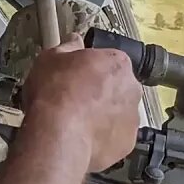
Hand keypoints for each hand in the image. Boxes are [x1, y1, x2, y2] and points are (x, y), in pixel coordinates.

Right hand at [21, 34, 142, 172]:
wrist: (59, 136)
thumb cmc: (55, 93)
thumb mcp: (51, 59)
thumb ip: (68, 47)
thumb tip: (74, 40)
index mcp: (118, 62)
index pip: (109, 61)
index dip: (90, 70)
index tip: (76, 77)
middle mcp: (132, 88)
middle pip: (118, 87)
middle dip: (100, 93)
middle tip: (75, 101)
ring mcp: (133, 117)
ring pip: (118, 113)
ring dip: (103, 116)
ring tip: (77, 123)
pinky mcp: (128, 143)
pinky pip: (116, 137)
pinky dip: (103, 138)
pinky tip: (83, 138)